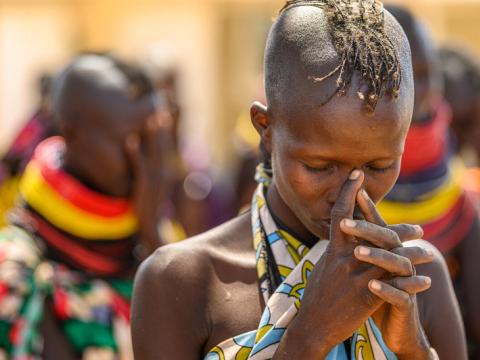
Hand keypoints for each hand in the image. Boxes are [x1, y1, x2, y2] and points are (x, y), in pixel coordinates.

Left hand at [126, 110, 174, 251]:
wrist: (152, 226)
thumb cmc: (152, 203)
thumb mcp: (157, 183)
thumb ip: (156, 166)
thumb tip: (151, 149)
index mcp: (169, 168)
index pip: (171, 141)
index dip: (171, 124)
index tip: (170, 105)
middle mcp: (166, 171)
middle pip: (166, 142)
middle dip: (165, 122)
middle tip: (164, 102)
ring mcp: (156, 178)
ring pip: (155, 152)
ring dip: (153, 135)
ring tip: (150, 117)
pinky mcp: (144, 186)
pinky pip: (139, 167)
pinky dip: (135, 153)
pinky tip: (128, 141)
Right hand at [280, 170, 423, 357]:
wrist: (314, 324)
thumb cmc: (316, 295)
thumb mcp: (322, 267)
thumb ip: (335, 250)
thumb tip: (341, 234)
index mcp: (332, 249)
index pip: (341, 213)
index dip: (349, 192)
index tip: (357, 173)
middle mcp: (345, 258)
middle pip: (376, 234)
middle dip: (399, 228)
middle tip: (418, 227)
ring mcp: (357, 276)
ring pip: (392, 258)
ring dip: (413, 254)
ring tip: (427, 253)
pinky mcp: (367, 295)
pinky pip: (395, 285)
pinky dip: (412, 282)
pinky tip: (425, 281)